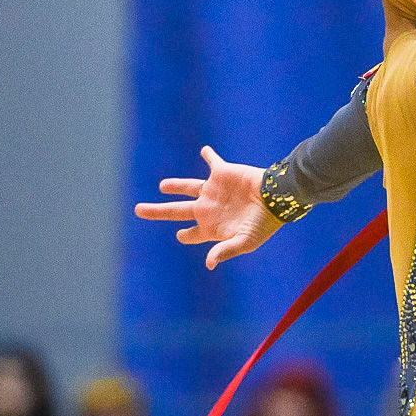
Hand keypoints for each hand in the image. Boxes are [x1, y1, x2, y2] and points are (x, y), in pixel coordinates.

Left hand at [134, 145, 279, 268]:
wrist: (277, 198)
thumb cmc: (263, 223)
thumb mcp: (245, 241)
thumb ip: (225, 250)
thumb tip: (209, 264)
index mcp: (211, 225)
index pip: (191, 233)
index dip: (184, 235)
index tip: (179, 235)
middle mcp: (209, 208)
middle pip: (176, 210)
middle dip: (157, 211)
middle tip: (138, 210)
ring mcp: (214, 191)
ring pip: (188, 187)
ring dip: (175, 185)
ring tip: (163, 186)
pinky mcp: (222, 174)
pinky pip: (213, 162)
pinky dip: (209, 156)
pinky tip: (204, 151)